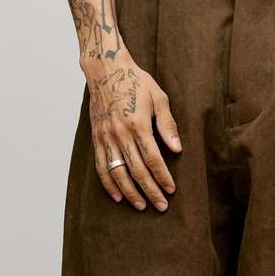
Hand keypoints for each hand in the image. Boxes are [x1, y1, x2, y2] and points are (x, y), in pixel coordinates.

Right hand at [82, 52, 181, 210]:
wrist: (105, 69)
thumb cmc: (136, 81)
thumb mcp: (159, 97)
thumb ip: (168, 124)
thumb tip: (177, 149)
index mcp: (138, 124)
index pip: (153, 159)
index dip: (162, 177)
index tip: (171, 190)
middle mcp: (120, 133)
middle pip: (137, 171)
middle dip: (150, 191)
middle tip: (161, 206)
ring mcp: (106, 137)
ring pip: (118, 173)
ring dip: (130, 192)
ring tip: (142, 206)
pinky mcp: (96, 138)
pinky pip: (101, 166)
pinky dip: (109, 184)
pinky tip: (118, 196)